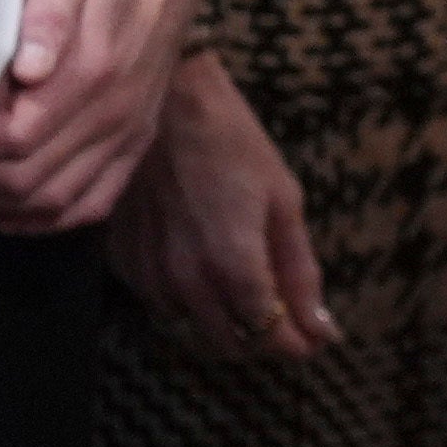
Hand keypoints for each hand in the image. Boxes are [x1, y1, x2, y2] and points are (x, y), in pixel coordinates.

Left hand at [0, 0, 218, 234]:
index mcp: (93, 71)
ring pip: (55, 201)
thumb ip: (48, 16)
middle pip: (27, 180)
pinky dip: (47, 220)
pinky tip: (13, 211)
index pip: (14, 138)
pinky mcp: (136, 141)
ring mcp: (129, 132)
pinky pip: (93, 203)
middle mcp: (115, 113)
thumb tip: (27, 69)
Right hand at [105, 53, 337, 361]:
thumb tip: (322, 331)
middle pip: (229, 346)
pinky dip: (183, 293)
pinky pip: (160, 300)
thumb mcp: (283, 202)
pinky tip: (197, 256)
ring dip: (220, 316)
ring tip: (237, 274)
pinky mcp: (123, 261)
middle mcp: (186, 282)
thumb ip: (300, 273)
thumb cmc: (233, 143)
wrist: (164, 101)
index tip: (313, 337)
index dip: (296, 344)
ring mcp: (149, 274)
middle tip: (281, 308)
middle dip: (261, 335)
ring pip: (192, 326)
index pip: (270, 339)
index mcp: (234, 267)